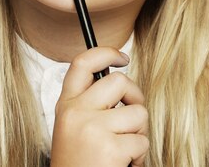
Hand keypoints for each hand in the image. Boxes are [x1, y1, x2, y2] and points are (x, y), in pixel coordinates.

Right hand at [50, 47, 148, 166]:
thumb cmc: (78, 165)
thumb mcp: (72, 128)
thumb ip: (88, 104)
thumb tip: (120, 83)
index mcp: (66, 105)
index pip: (82, 63)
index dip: (104, 52)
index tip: (121, 57)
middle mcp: (76, 112)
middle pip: (119, 81)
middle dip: (135, 97)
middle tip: (133, 116)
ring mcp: (92, 128)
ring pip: (137, 113)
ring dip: (139, 134)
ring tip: (125, 151)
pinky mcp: (110, 148)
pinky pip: (142, 142)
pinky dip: (139, 157)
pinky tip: (124, 166)